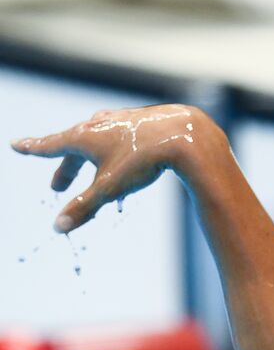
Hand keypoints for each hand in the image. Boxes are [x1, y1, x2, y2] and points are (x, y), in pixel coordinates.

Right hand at [11, 104, 220, 232]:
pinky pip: (120, 140)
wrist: (182, 135)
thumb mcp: (109, 187)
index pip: (51, 146)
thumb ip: (84, 206)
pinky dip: (113, 153)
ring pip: (97, 142)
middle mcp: (98, 124)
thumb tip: (58, 228)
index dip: (33, 149)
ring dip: (89, 160)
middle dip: (66, 168)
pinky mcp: (140, 123)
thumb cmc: (142, 160)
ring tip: (90, 172)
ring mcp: (119, 121)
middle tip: (57, 186)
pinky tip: (123, 154)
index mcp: (84, 136)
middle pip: (74, 148)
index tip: (16, 145)